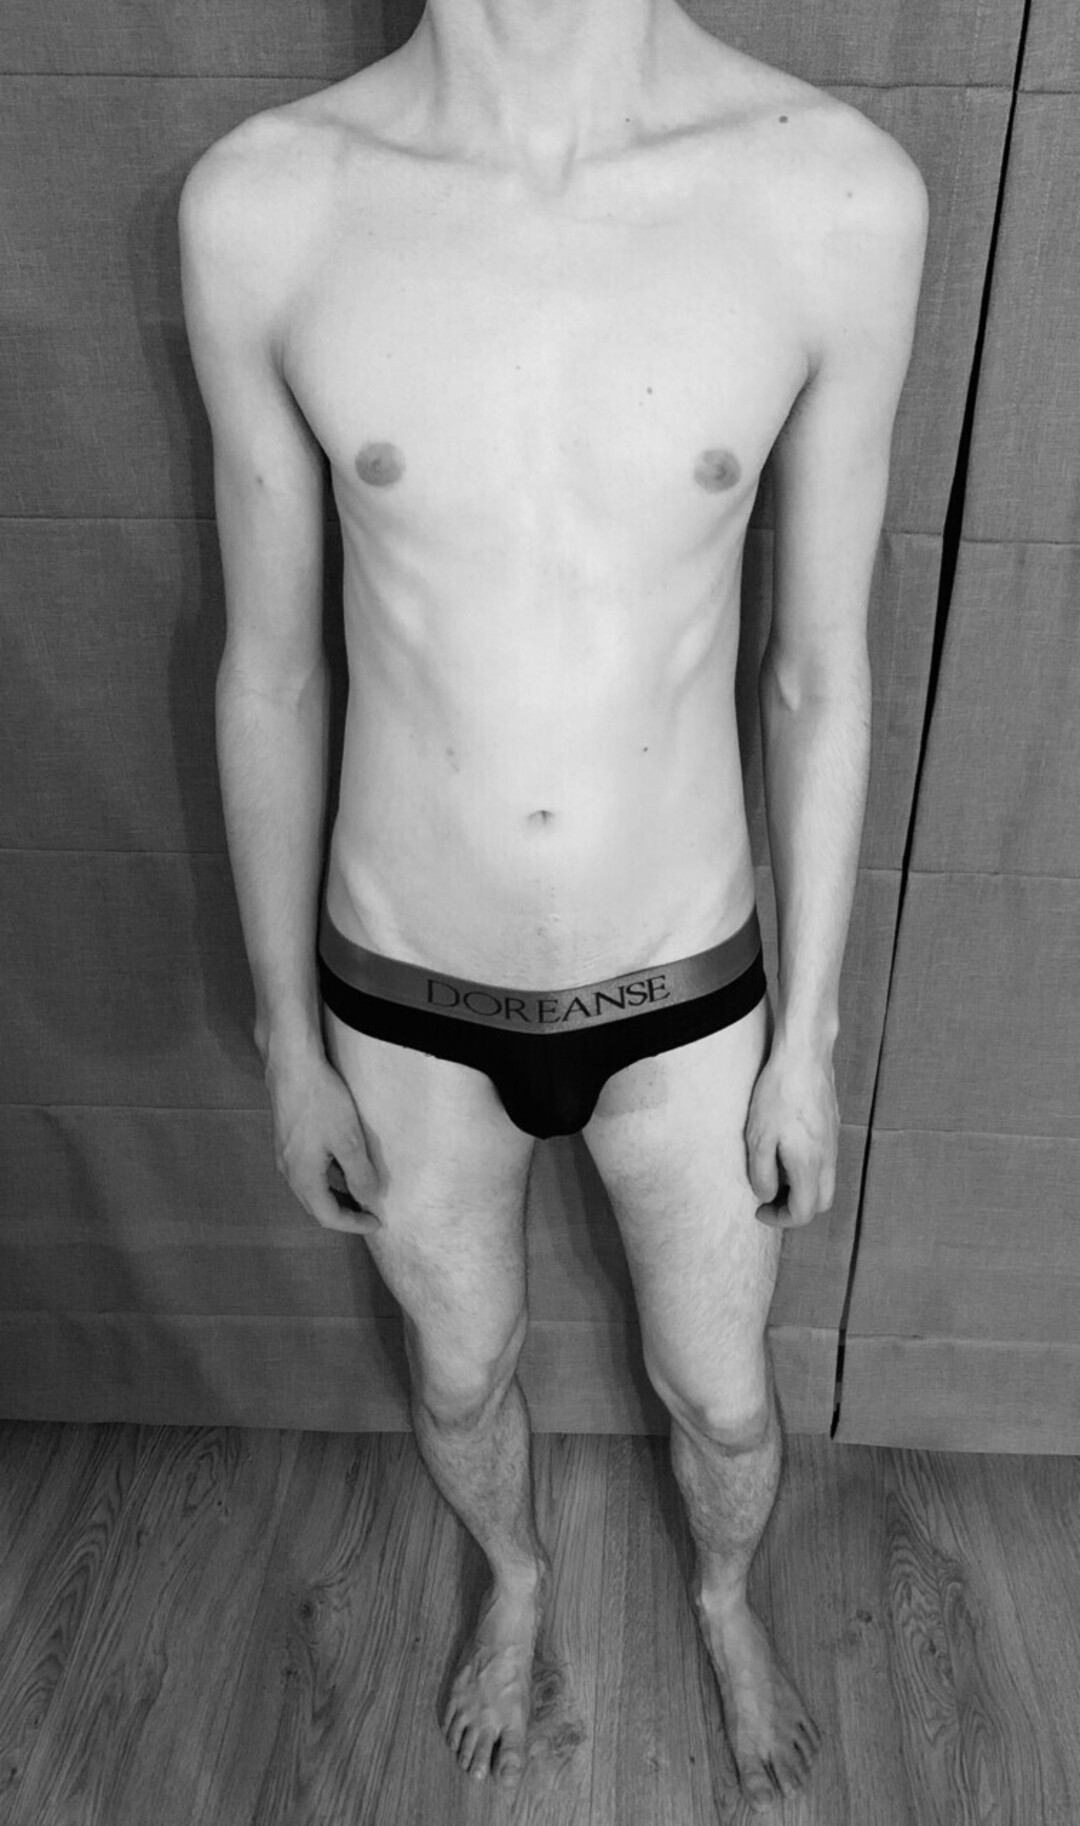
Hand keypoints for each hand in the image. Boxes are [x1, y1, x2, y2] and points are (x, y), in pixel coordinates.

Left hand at [745, 1040, 838, 1227]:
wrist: (805, 1055)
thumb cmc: (779, 1094)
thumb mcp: (758, 1137)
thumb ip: (762, 1173)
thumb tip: (766, 1196)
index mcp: (809, 1165)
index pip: (803, 1212)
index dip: (779, 1219)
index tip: (759, 1210)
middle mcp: (828, 1158)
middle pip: (821, 1203)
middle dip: (795, 1208)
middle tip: (769, 1197)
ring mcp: (833, 1142)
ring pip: (825, 1181)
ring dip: (801, 1187)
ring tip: (774, 1170)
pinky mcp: (833, 1126)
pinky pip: (825, 1160)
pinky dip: (808, 1168)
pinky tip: (786, 1148)